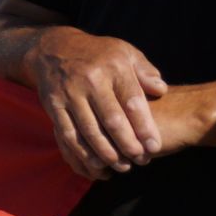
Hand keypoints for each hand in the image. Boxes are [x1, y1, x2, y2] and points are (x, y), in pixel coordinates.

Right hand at [25, 30, 166, 175]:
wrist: (54, 49)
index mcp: (114, 66)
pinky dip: (83, 153)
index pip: (133, 101)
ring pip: (90, 131)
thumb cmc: (99, 55)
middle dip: (129, 145)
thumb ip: (145, 71)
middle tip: (141, 160)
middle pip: (113, 120)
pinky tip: (96, 164)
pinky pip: (69, 134)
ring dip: (108, 153)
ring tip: (123, 167)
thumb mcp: (125, 53)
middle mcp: (91, 79)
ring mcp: (70, 92)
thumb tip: (161, 89)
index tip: (154, 146)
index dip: (145, 127)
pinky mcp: (53, 105)